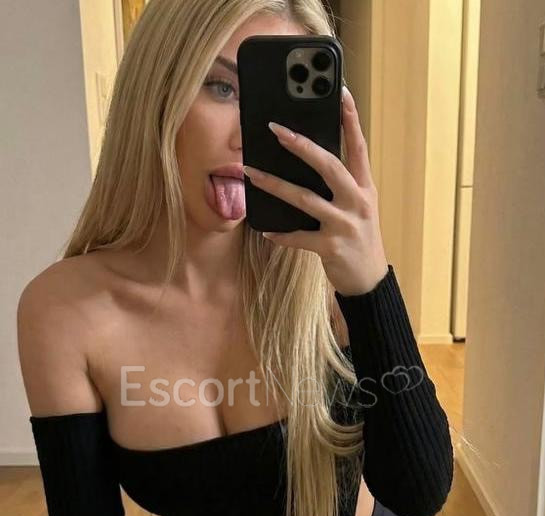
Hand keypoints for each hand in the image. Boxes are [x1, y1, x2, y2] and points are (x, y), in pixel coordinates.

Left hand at [242, 86, 387, 296]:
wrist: (369, 280)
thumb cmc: (359, 239)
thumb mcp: (358, 208)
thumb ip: (341, 186)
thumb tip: (309, 161)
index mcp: (364, 188)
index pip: (358, 146)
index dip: (350, 118)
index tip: (340, 91)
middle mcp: (357, 202)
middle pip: (329, 165)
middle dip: (302, 146)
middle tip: (276, 129)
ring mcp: (345, 225)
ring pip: (306, 199)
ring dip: (275, 185)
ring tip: (251, 173)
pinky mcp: (331, 248)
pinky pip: (300, 237)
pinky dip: (281, 234)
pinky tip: (265, 229)